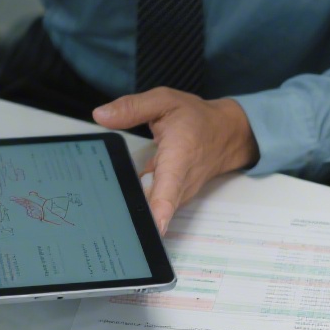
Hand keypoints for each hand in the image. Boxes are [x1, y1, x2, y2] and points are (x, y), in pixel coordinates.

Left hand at [94, 88, 258, 233]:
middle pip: (156, 209)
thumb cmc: (198, 119)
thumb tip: (101, 115)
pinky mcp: (176, 199)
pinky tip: (122, 199)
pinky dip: (139, 204)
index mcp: (178, 157)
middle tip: (108, 220)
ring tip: (108, 211)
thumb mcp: (164, 101)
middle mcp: (181, 182)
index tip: (153, 228)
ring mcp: (179, 194)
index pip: (169, 189)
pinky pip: (155, 206)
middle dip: (133, 217)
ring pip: (153, 210)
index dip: (161, 211)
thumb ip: (132, 108)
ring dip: (132, 210)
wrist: (228, 134)